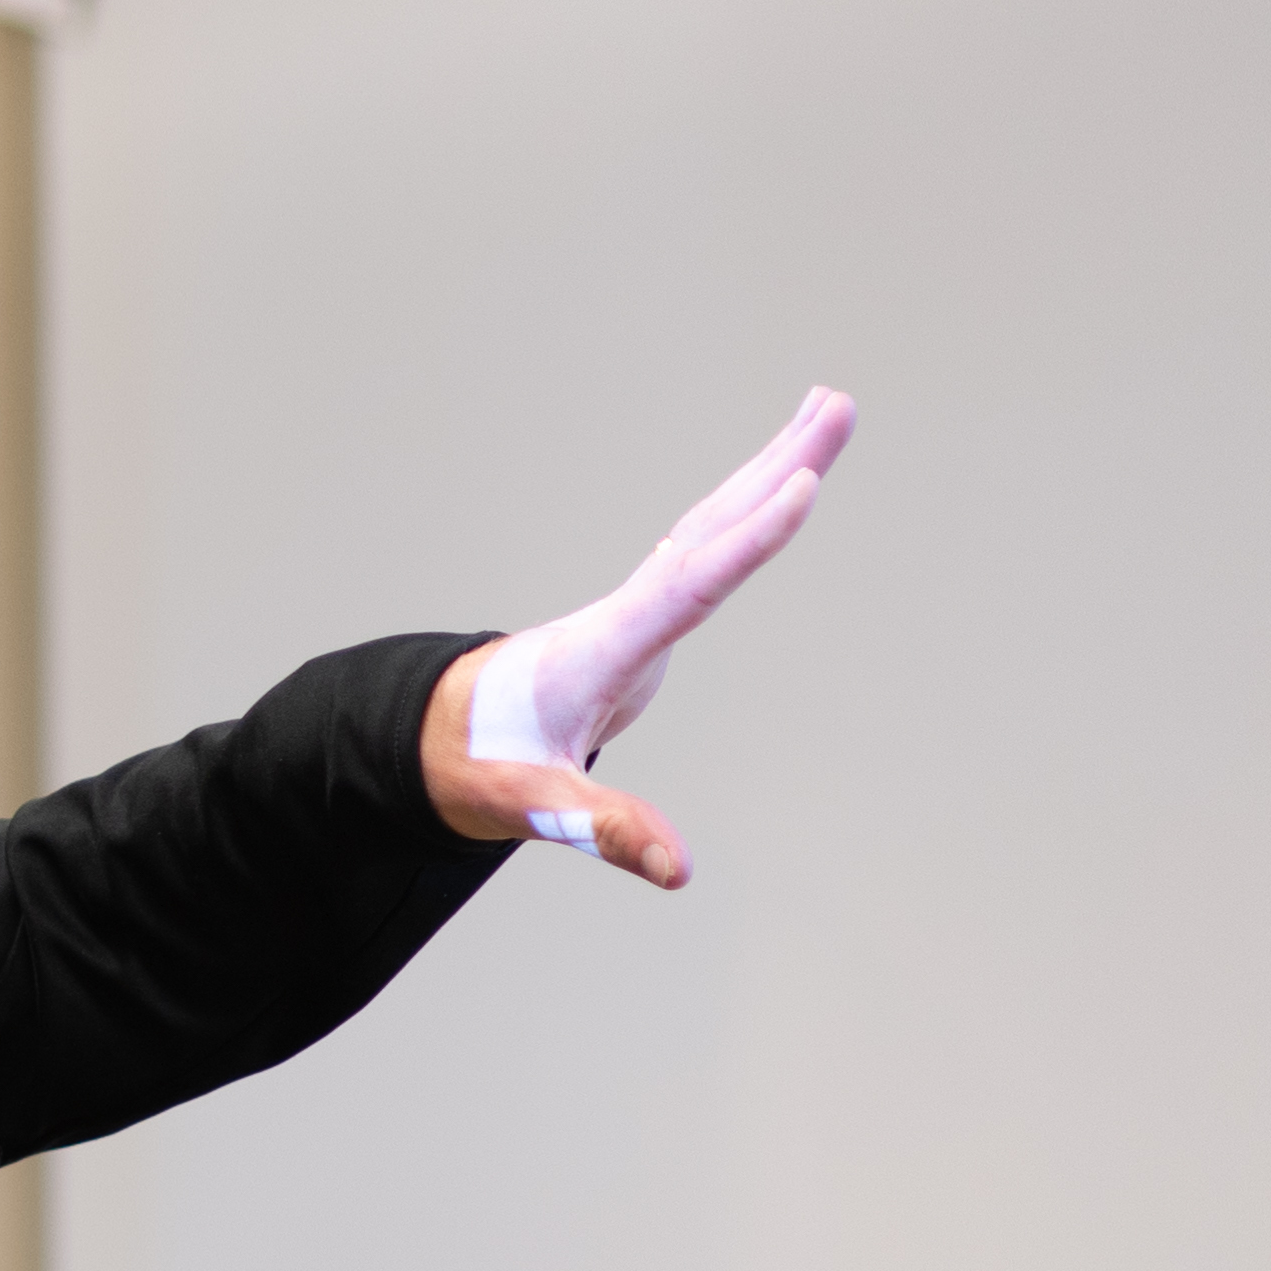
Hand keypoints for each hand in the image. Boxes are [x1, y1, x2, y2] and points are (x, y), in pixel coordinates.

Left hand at [425, 386, 857, 890]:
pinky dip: (745, 511)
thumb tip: (677, 867)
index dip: (748, 540)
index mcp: (603, 647)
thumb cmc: (477, 765)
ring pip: (708, 524)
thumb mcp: (533, 805)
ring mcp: (633, 608)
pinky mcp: (641, 616)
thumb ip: (603, 829)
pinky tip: (776, 481)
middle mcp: (623, 611)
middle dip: (776, 464)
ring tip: (827, 410)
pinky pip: (704, 547)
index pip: (688, 584)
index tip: (802, 485)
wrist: (431, 737)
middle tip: (838, 403)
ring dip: (768, 467)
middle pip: (709, 527)